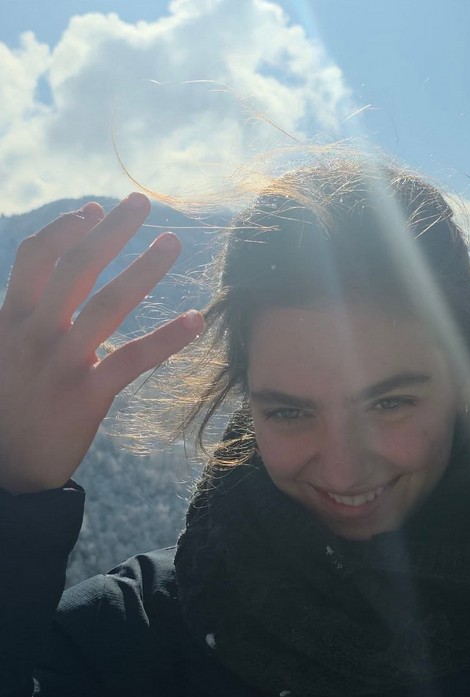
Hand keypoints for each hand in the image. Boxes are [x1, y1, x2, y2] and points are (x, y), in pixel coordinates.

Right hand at [0, 193, 204, 493]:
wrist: (3, 466)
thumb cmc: (8, 406)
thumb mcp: (4, 354)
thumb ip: (24, 320)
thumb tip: (43, 292)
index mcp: (12, 319)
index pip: (35, 258)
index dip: (65, 229)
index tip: (94, 210)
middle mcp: (35, 333)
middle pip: (76, 267)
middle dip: (111, 231)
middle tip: (141, 202)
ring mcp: (62, 362)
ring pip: (107, 303)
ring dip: (144, 268)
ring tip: (171, 242)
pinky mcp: (87, 394)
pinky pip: (133, 358)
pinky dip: (167, 337)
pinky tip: (195, 319)